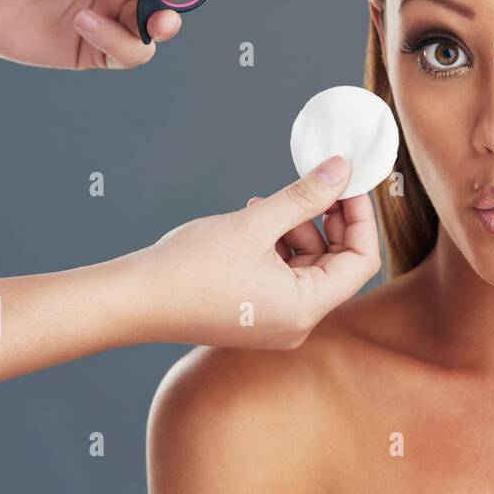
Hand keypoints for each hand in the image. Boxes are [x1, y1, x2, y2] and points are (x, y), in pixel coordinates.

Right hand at [127, 155, 380, 349]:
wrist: (132, 301)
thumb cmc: (187, 268)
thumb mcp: (256, 224)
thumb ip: (305, 196)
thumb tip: (341, 170)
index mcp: (305, 309)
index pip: (361, 261)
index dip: (360, 218)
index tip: (349, 183)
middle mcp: (297, 323)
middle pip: (337, 264)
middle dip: (328, 221)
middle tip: (315, 183)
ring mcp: (277, 322)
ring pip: (309, 266)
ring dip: (297, 229)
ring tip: (266, 205)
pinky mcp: (257, 314)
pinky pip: (285, 276)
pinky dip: (278, 246)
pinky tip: (255, 222)